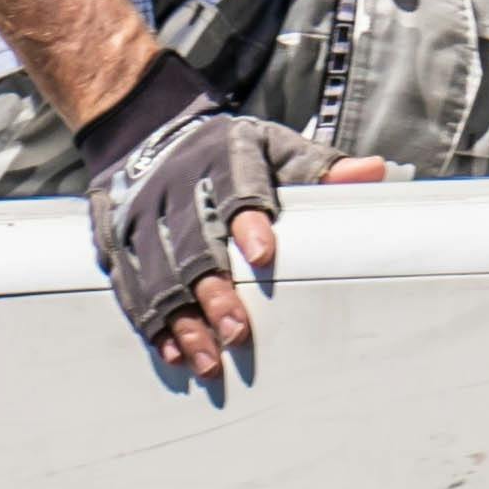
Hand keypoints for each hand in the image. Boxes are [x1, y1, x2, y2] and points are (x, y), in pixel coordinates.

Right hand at [75, 50, 326, 376]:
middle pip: (192, 241)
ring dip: (182, 319)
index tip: (264, 256)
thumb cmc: (227, 151)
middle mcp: (174, 183)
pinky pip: (129, 286)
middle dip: (214, 290)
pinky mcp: (115, 239)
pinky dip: (151, 323)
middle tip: (239, 333)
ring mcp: (139, 213)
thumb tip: (373, 172)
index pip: (236, 186)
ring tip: (210, 360)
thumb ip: (319, 167)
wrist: (145, 128)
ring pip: (157, 272)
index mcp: (222, 155)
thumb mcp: (274, 146)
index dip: (248, 221)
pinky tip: (173, 352)